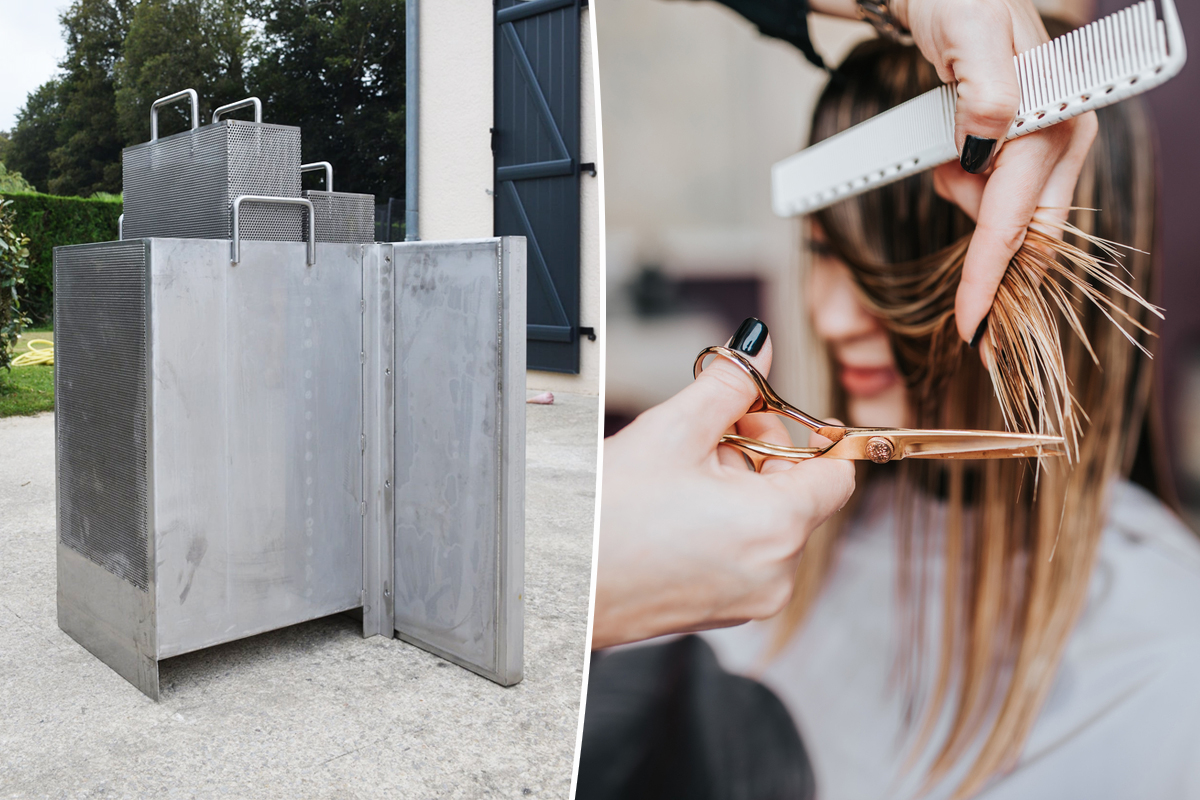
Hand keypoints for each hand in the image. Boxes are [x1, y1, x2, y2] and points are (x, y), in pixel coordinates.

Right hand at [592, 320, 855, 649]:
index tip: (788, 416)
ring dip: (741, 486)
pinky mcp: (725, 610)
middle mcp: (775, 572)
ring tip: (683, 469)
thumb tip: (758, 349)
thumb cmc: (607, 521)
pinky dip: (728, 522)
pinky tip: (679, 505)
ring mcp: (751, 598)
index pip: (837, 475)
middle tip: (716, 425)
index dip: (816, 436)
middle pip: (799, 494)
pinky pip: (748, 552)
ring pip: (771, 523)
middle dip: (762, 452)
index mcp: (776, 527)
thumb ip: (729, 383)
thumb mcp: (672, 432)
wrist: (560, 587)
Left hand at [893, 0, 1097, 343]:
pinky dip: (967, 194)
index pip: (1015, 223)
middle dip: (989, 268)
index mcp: (1054, 124)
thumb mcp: (968, 36)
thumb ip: (987, 92)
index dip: (990, 279)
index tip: (970, 327)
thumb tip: (990, 138)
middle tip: (963, 310)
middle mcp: (1060, 141)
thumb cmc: (959, 3)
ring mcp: (1044, 147)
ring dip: (966, 207)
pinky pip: (996, 199)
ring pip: (1005, 220)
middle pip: (1025, 237)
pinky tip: (953, 160)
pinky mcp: (1021, 149)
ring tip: (943, 157)